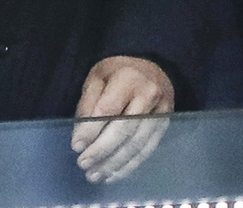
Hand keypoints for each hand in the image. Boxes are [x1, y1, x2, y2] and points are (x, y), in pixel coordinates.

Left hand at [71, 56, 173, 182]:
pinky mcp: (166, 124)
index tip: (76, 146)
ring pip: (137, 142)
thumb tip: (81, 138)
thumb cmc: (119, 73)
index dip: (91, 130)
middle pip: (124, 129)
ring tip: (95, 175)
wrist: (154, 67)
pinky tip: (113, 174)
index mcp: (128, 78)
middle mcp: (149, 94)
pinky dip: (130, 165)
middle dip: (102, 150)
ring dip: (115, 162)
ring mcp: (161, 110)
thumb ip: (88, 104)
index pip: (108, 109)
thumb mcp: (98, 77)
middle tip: (83, 164)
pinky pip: (149, 148)